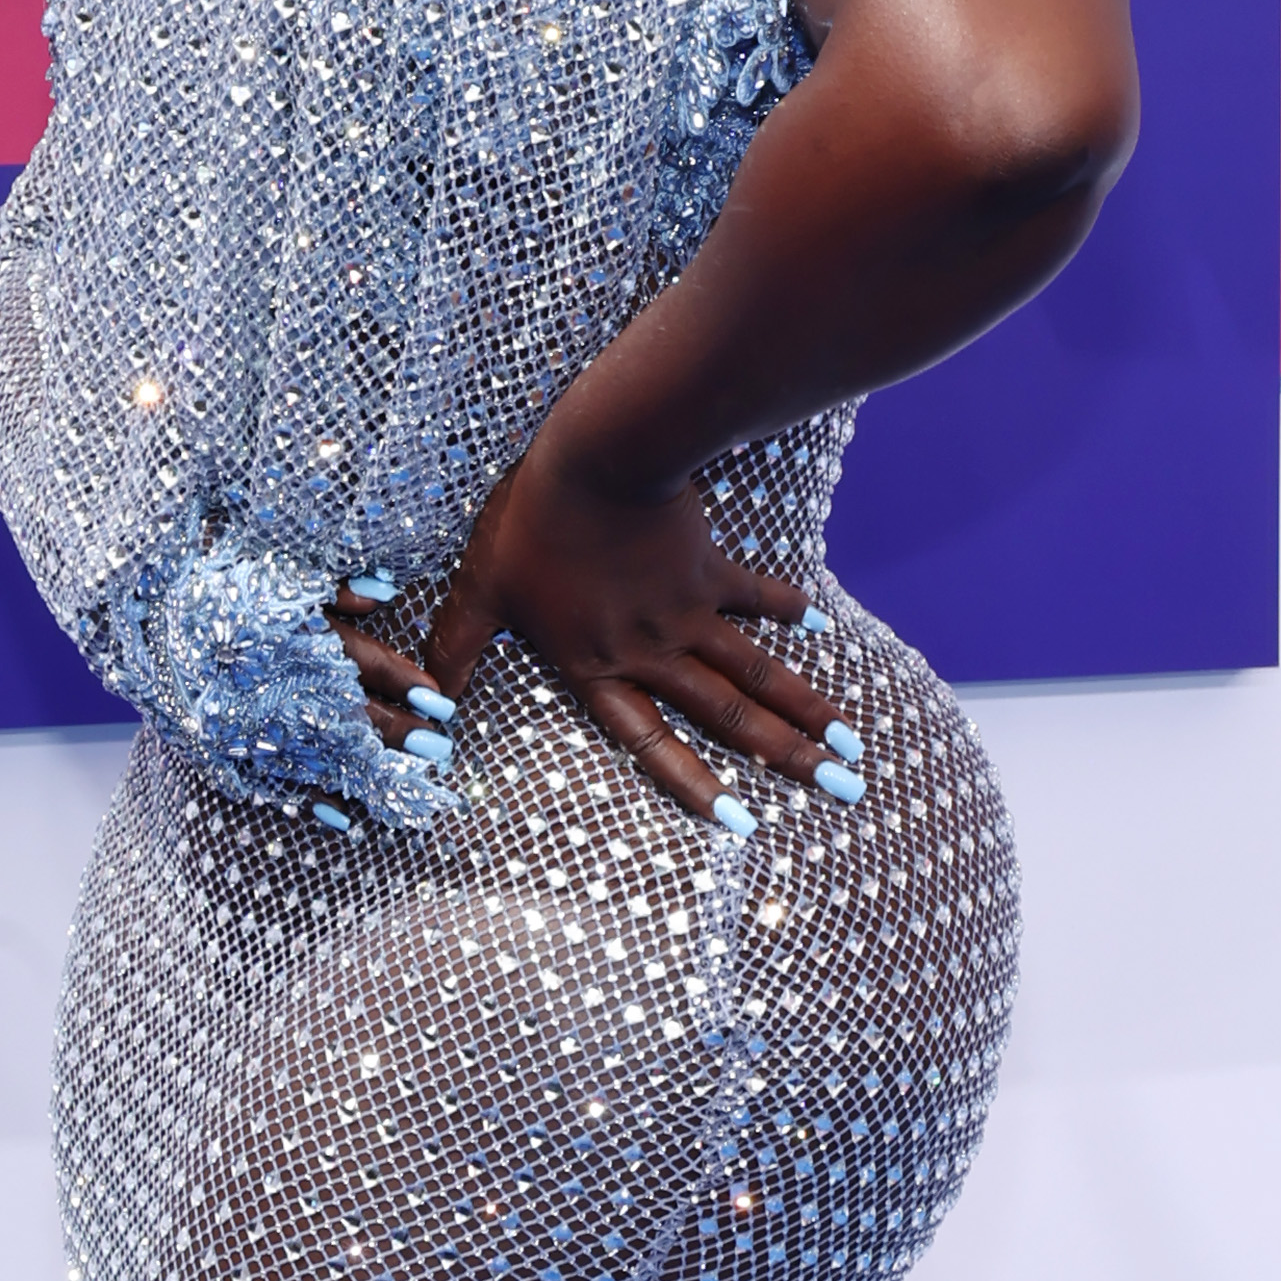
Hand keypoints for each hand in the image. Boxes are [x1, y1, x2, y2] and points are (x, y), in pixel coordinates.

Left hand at [338, 439, 834, 819]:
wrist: (596, 457)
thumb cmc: (530, 523)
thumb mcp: (479, 590)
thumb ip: (457, 649)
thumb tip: (430, 700)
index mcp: (597, 667)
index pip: (650, 743)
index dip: (695, 785)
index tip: (743, 823)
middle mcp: (651, 651)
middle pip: (726, 717)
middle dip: (786, 758)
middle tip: (842, 788)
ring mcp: (687, 612)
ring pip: (755, 672)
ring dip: (805, 707)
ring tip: (850, 741)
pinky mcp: (706, 568)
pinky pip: (753, 596)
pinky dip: (784, 608)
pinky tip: (815, 625)